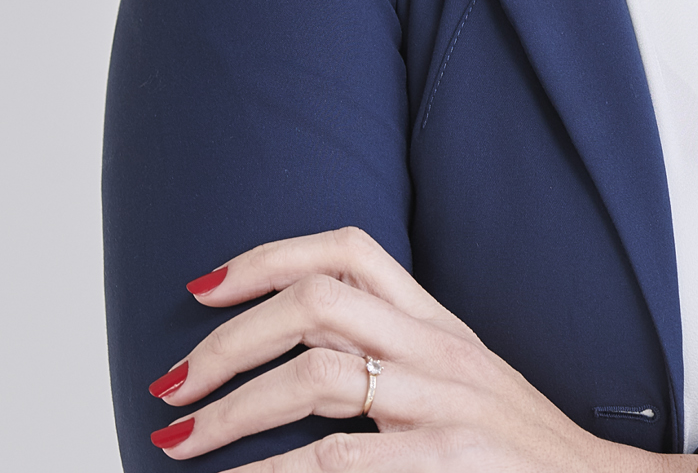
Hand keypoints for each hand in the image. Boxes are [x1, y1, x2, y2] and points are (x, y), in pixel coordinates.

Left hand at [145, 226, 695, 471]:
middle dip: (228, 340)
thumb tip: (301, 359)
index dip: (272, 255)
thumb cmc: (518, 448)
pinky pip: (334, 459)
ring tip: (179, 440)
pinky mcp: (441, 462)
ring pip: (315, 374)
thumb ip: (397, 357)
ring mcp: (440, 405)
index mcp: (439, 325)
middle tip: (174, 382)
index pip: (351, 251)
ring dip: (231, 409)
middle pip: (317, 301)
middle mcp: (437, 351)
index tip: (207, 286)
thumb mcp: (462, 383)